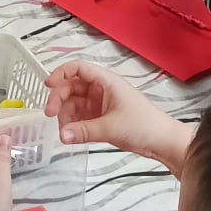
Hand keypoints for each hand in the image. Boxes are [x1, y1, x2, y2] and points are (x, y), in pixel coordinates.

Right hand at [44, 60, 187, 168]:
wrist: (162, 142)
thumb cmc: (145, 125)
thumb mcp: (111, 127)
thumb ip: (84, 131)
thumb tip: (62, 134)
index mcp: (106, 81)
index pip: (78, 68)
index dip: (60, 73)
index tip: (48, 85)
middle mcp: (101, 89)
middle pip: (71, 86)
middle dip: (59, 98)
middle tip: (51, 114)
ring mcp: (100, 104)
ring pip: (74, 103)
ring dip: (65, 114)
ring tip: (64, 130)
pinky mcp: (100, 118)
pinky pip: (80, 117)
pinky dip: (72, 124)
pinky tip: (70, 134)